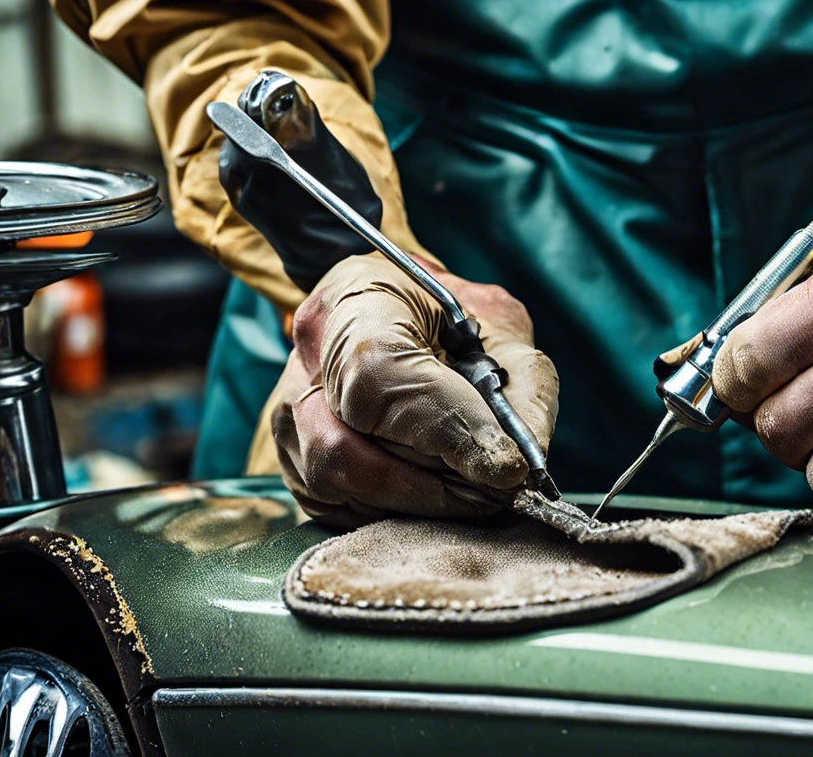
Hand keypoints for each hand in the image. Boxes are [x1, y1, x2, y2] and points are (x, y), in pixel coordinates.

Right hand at [272, 254, 557, 526]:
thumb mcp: (500, 325)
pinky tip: (434, 498)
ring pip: (336, 484)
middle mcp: (305, 358)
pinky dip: (391, 513)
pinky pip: (332, 507)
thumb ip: (522, 384)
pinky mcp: (292, 458)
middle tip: (497, 493)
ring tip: (472, 497)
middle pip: (347, 447)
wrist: (396, 309)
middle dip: (435, 486)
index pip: (378, 376)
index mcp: (357, 299)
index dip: (444, 430)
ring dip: (416, 504)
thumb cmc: (450, 315)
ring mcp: (287, 412)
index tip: (504, 466)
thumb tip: (525, 462)